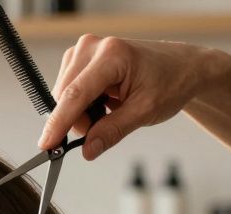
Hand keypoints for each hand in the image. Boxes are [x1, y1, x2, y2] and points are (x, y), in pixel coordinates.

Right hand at [40, 37, 218, 159]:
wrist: (182, 67)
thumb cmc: (170, 81)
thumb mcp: (145, 111)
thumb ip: (113, 131)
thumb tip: (88, 149)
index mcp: (112, 55)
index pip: (75, 94)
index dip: (59, 122)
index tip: (47, 144)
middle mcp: (93, 47)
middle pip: (65, 96)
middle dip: (77, 120)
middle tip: (100, 130)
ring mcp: (85, 50)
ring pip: (64, 95)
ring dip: (80, 113)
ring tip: (108, 112)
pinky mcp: (81, 58)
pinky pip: (69, 90)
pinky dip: (81, 105)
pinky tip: (102, 103)